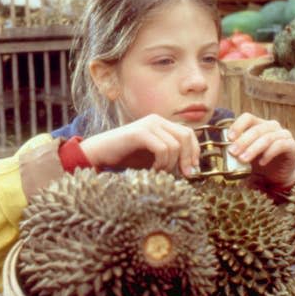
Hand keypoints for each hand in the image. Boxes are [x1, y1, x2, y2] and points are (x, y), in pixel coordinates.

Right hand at [79, 114, 199, 176]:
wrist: (100, 153)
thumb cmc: (126, 156)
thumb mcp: (153, 156)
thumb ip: (170, 156)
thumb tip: (191, 168)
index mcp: (161, 123)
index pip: (188, 133)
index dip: (194, 151)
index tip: (192, 169)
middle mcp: (156, 120)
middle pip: (186, 136)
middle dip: (188, 157)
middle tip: (185, 175)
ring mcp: (148, 124)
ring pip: (175, 145)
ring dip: (171, 164)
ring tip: (160, 172)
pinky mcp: (140, 132)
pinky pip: (162, 148)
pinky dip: (162, 162)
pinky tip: (153, 169)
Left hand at [225, 113, 294, 187]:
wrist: (278, 176)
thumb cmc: (259, 162)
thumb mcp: (245, 153)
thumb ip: (237, 149)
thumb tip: (222, 150)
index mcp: (259, 124)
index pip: (248, 117)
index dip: (238, 126)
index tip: (229, 138)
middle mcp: (272, 126)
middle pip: (256, 129)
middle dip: (243, 141)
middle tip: (232, 152)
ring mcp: (284, 135)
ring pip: (267, 138)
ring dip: (253, 149)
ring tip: (243, 160)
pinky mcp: (292, 146)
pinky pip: (280, 145)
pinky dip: (268, 154)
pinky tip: (261, 163)